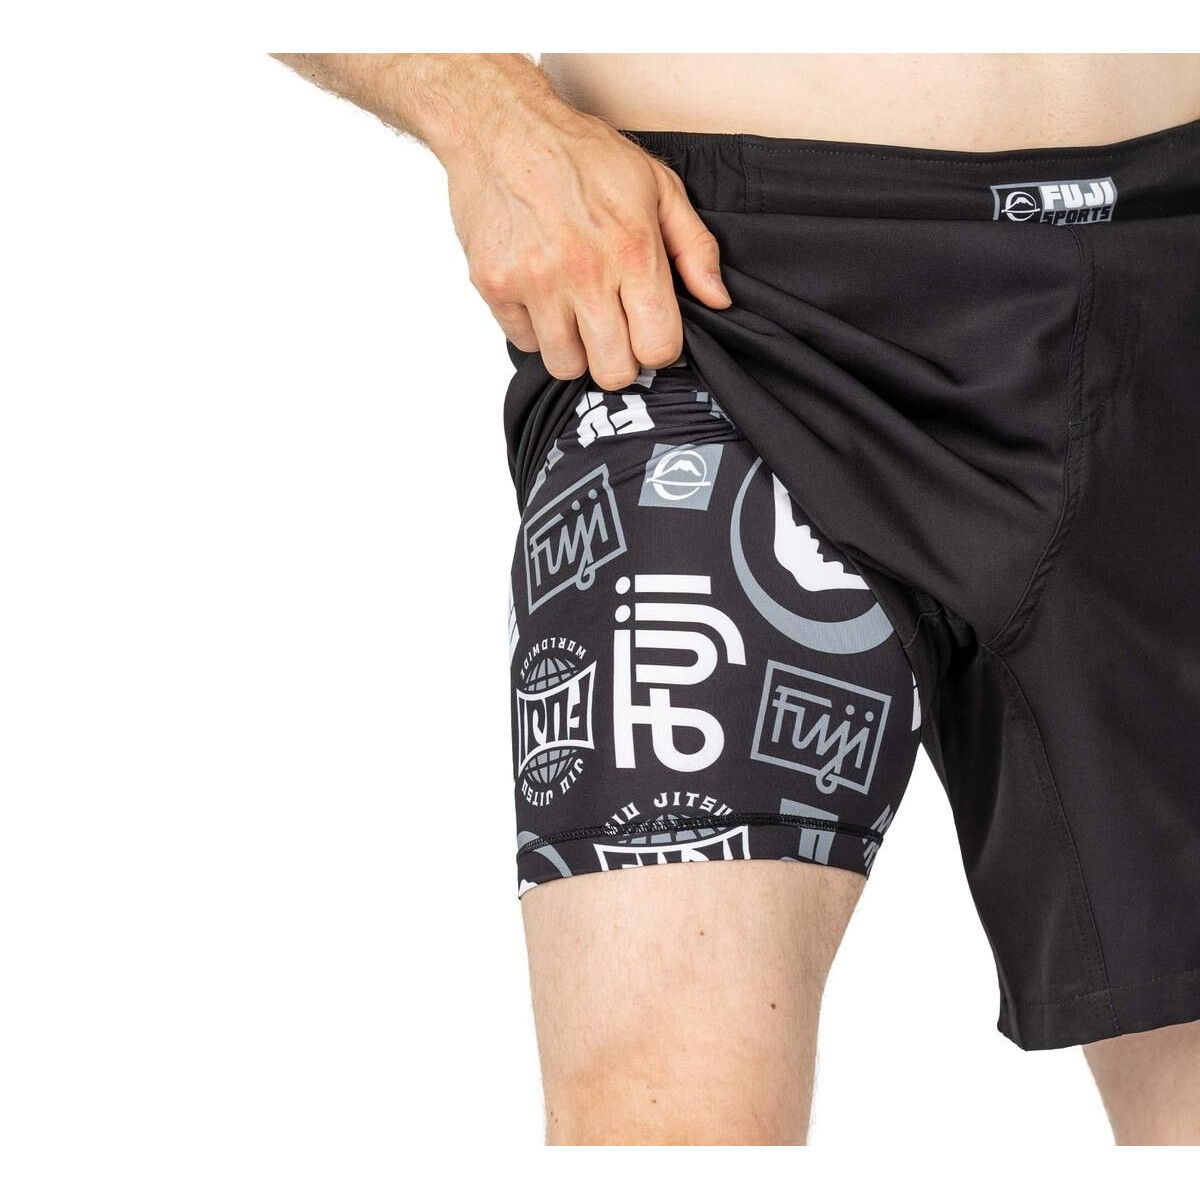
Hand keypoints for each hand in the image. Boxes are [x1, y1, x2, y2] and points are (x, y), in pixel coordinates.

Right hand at [444, 103, 731, 389]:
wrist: (502, 126)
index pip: (658, 347)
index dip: (659, 349)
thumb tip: (717, 299)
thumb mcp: (656, 185)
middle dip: (619, 358)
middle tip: (613, 330)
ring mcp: (535, 283)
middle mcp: (584, 272)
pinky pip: (525, 344)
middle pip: (613, 371)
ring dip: (576, 349)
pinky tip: (543, 296)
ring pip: (566, 366)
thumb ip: (694, 247)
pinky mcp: (496, 287)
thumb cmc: (580, 153)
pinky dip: (536, 329)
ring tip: (576, 313)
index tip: (649, 331)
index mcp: (632, 250)